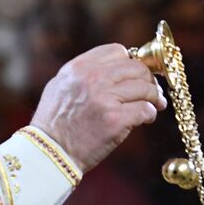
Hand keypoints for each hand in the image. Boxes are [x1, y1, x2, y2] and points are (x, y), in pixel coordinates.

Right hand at [31, 44, 167, 172]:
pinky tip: (145, 119)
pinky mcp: (115, 119)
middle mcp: (93, 78)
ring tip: (153, 106)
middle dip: (148, 80)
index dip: (131, 62)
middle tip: (152, 92)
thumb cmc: (55, 123)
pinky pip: (145, 109)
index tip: (136, 75)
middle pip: (136, 68)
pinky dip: (150, 114)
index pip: (118, 51)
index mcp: (79, 67)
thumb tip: (115, 69)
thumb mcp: (60, 86)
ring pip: (146, 88)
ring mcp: (105, 98)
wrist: (49, 152)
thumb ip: (85, 73)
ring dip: (154, 98)